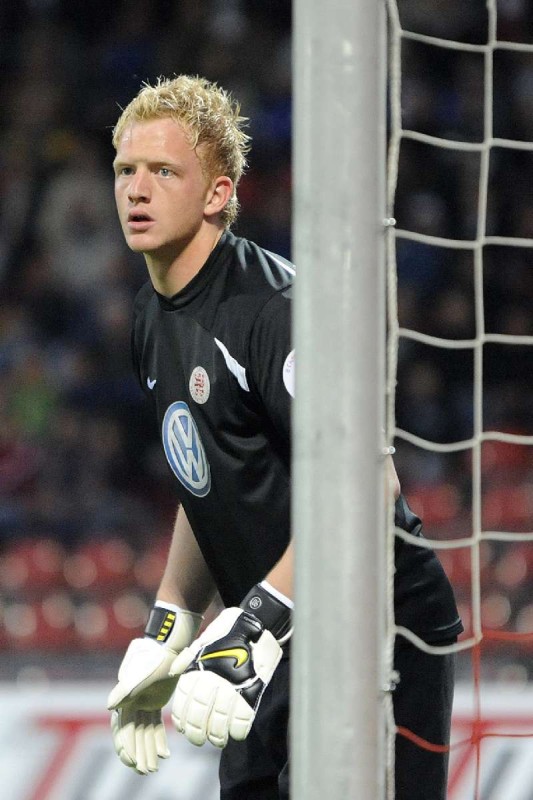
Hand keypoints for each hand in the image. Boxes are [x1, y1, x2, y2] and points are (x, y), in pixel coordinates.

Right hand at [107, 606, 201, 773]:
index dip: (125, 746)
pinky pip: (154, 725)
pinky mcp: (155, 701)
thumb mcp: (139, 674)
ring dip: (148, 750)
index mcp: (123, 699)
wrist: (168, 646)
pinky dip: (158, 739)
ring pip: (144, 732)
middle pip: (133, 734)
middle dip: (138, 754)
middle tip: (145, 772)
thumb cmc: (152, 659)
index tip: (131, 762)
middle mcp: (130, 703)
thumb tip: (110, 707)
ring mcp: (142, 703)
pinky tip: (165, 753)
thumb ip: (125, 690)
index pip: (121, 729)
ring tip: (154, 768)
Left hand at [169, 606, 282, 747]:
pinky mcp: (252, 691)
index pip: (185, 700)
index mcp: (199, 668)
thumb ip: (187, 658)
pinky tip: (235, 734)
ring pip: (219, 721)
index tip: (182, 728)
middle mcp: (213, 680)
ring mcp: (233, 687)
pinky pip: (242, 719)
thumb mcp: (204, 640)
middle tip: (198, 739)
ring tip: (216, 741)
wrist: (258, 623)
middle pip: (200, 714)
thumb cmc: (229, 631)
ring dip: (216, 735)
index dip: (182, 718)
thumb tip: (172, 672)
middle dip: (197, 732)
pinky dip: (237, 730)